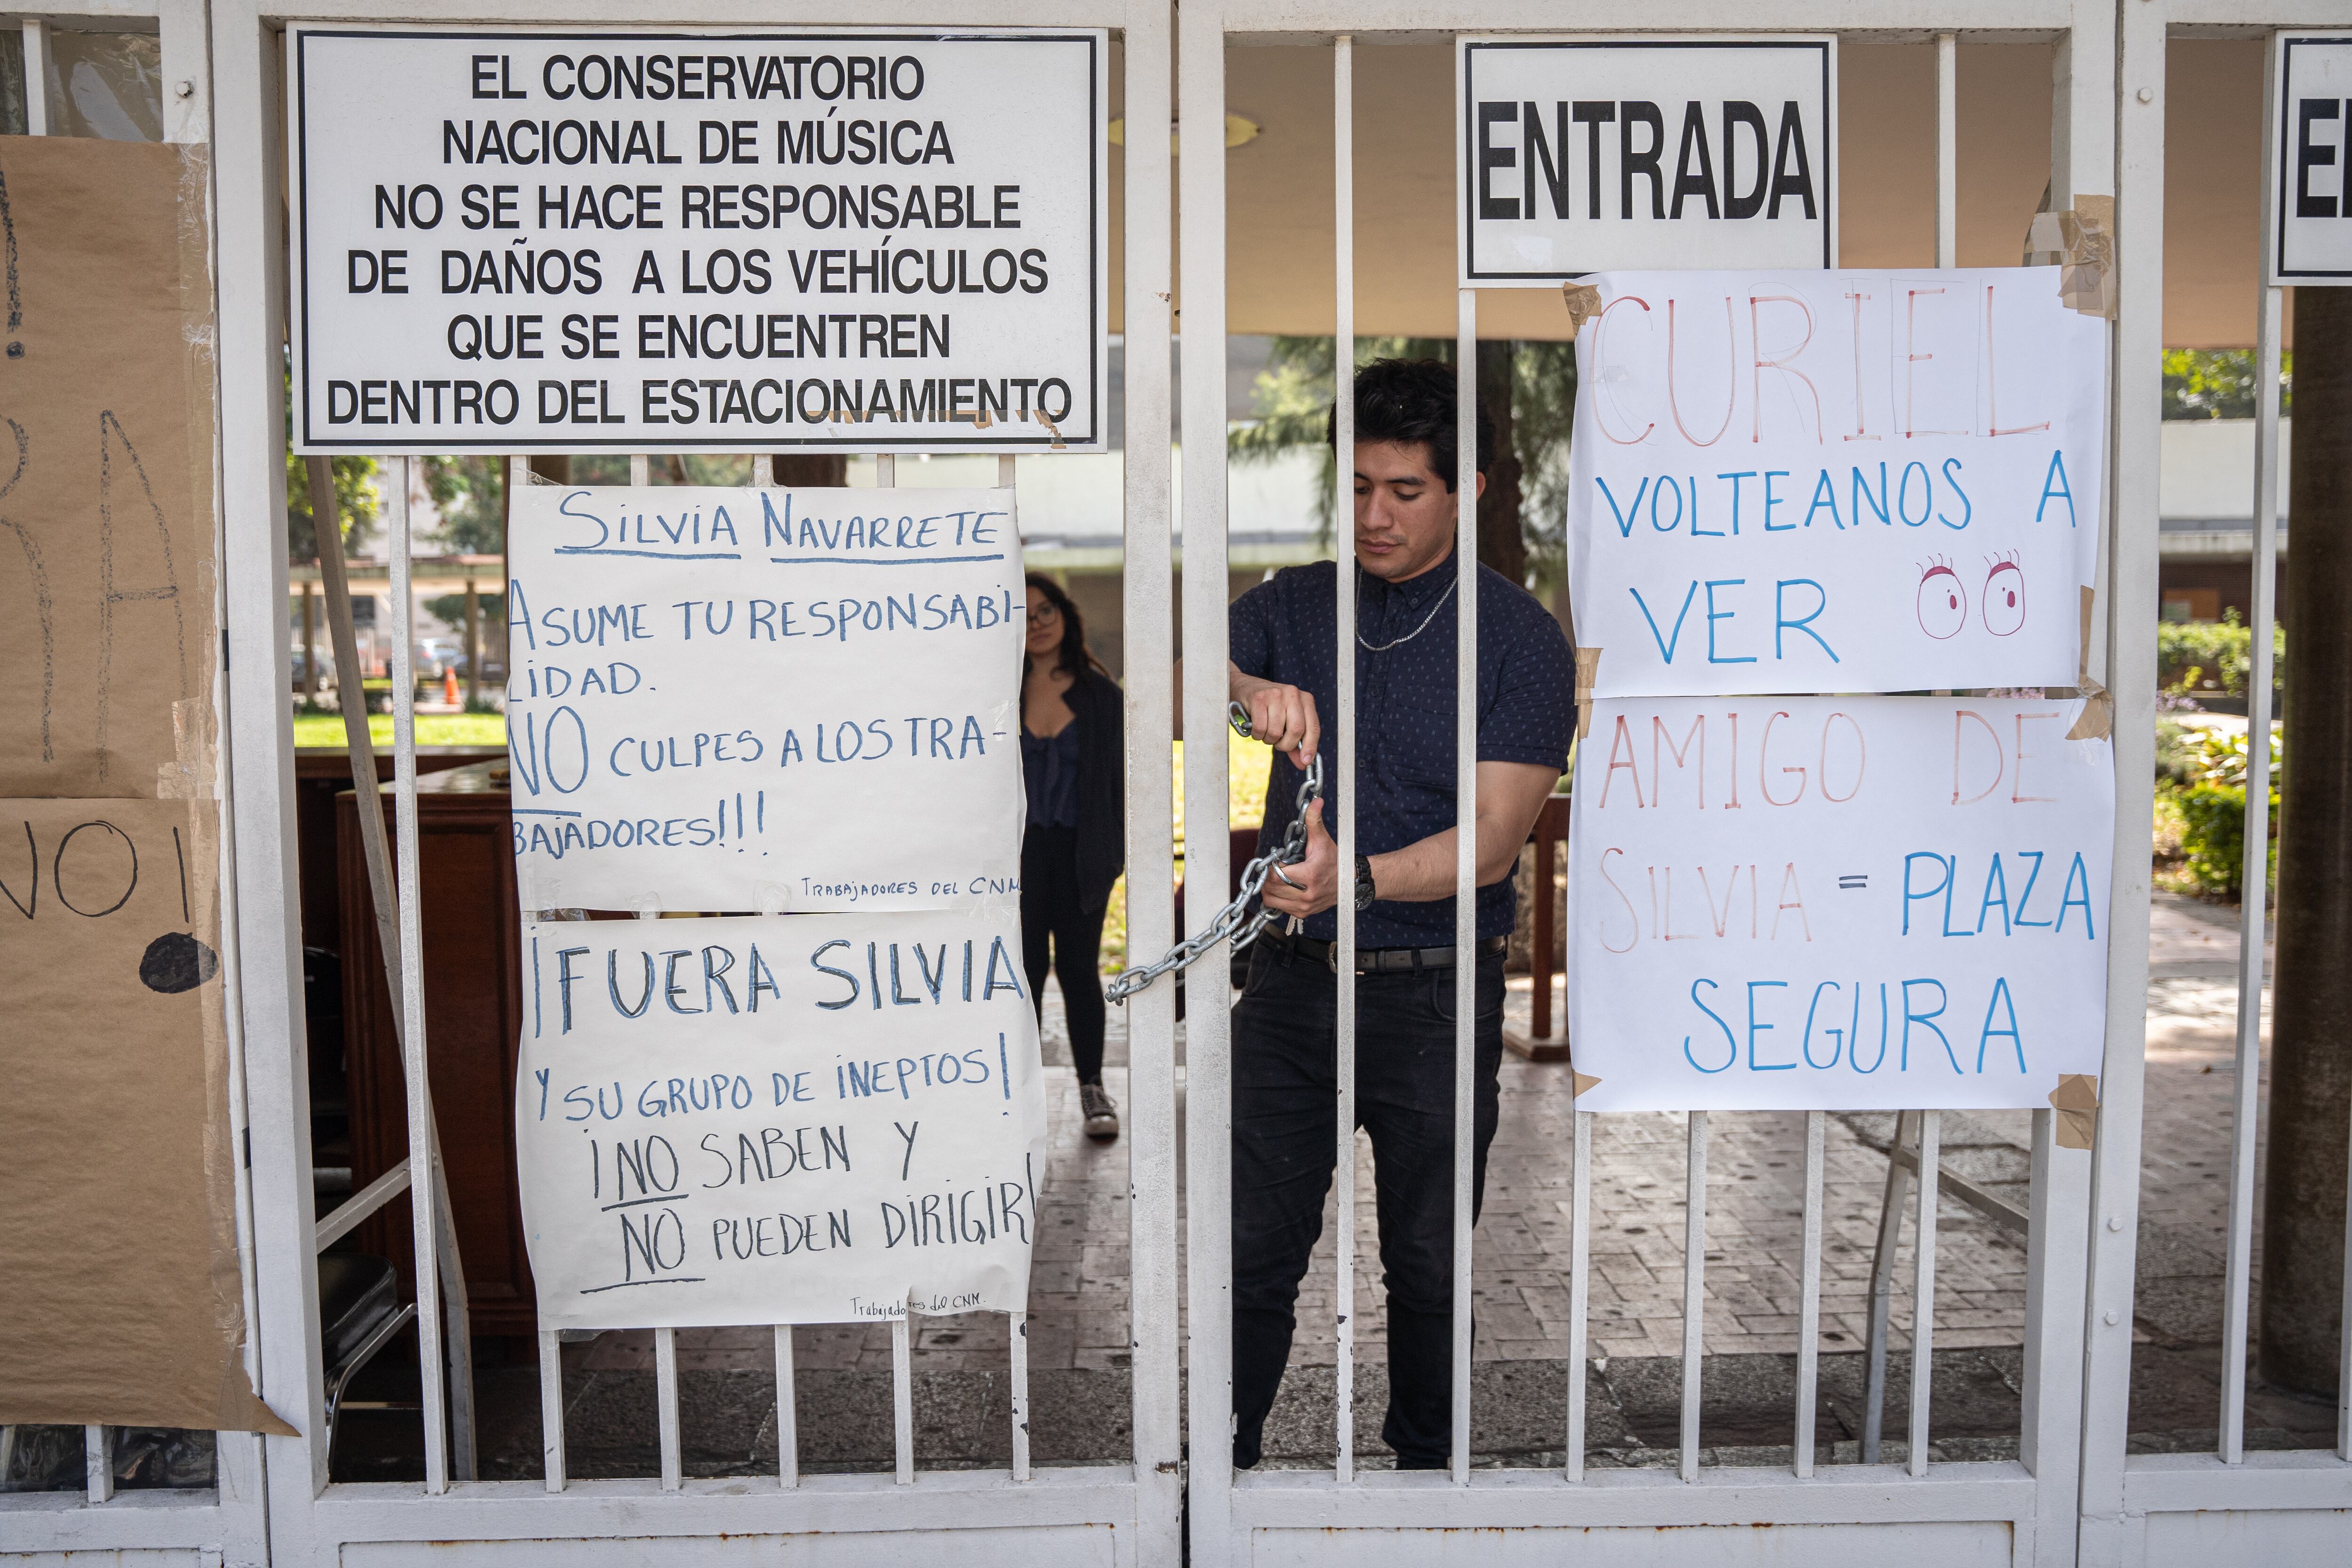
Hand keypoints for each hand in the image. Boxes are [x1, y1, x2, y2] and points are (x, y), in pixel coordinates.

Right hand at [1232, 671, 1319, 768]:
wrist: (1245, 688)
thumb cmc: (1269, 708)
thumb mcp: (1287, 722)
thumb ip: (1296, 743)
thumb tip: (1304, 763)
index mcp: (1305, 699)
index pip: (1313, 727)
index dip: (1310, 746)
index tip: (1306, 761)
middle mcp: (1293, 694)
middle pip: (1296, 730)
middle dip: (1286, 745)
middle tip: (1278, 744)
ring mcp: (1276, 694)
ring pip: (1276, 731)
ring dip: (1269, 739)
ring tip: (1265, 731)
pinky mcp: (1259, 698)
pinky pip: (1260, 728)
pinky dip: (1257, 734)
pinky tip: (1255, 727)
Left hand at [1259, 799, 1338, 917]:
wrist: (1351, 883)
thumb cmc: (1336, 861)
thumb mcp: (1323, 840)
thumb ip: (1314, 821)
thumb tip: (1315, 802)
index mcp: (1310, 875)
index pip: (1276, 876)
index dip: (1272, 867)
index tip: (1277, 860)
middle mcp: (1307, 895)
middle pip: (1271, 889)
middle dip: (1268, 878)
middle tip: (1275, 869)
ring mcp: (1305, 906)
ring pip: (1271, 901)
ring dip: (1270, 889)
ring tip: (1277, 879)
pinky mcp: (1303, 913)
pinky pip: (1279, 908)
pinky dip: (1277, 899)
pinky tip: (1283, 888)